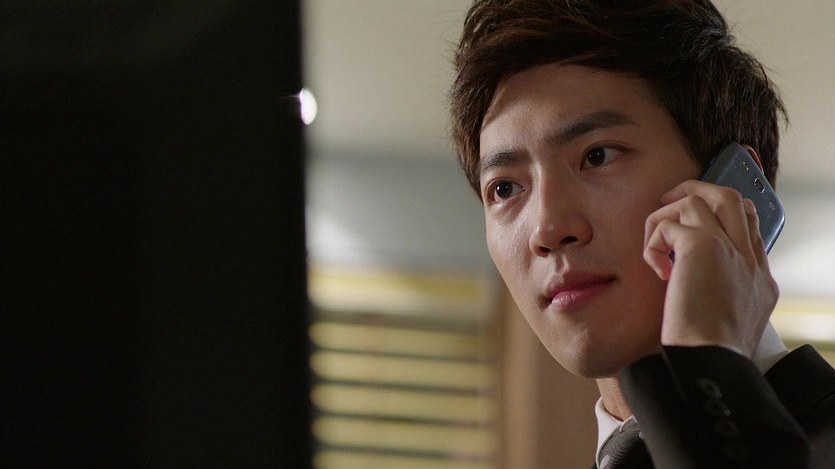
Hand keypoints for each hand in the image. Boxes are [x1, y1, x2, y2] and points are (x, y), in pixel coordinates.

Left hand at [643, 180, 778, 356]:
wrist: (710, 362)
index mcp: (759, 279)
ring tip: (653, 244)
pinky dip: (653, 242)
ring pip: (701, 198)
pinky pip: (668, 224)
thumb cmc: (707, 353)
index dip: (718, 219)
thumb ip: (716, 297)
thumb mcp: (725, 324)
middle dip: (695, 193)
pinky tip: (656, 270)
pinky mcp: (702, 246)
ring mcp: (729, 249)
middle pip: (731, 199)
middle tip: (667, 206)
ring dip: (667, 215)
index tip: (690, 230)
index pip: (748, 227)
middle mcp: (749, 259)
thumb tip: (685, 284)